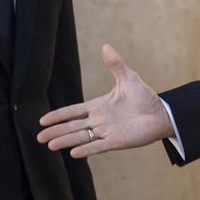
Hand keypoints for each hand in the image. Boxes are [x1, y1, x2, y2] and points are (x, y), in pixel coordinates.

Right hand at [37, 44, 173, 157]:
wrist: (161, 114)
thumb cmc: (145, 97)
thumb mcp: (128, 78)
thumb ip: (115, 64)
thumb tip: (105, 46)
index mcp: (99, 106)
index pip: (73, 111)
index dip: (58, 115)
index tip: (42, 120)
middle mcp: (99, 120)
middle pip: (72, 126)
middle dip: (56, 131)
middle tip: (38, 137)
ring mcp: (106, 132)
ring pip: (81, 137)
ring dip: (65, 140)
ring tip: (49, 145)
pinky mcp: (116, 141)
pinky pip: (98, 146)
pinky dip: (86, 149)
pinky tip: (73, 153)